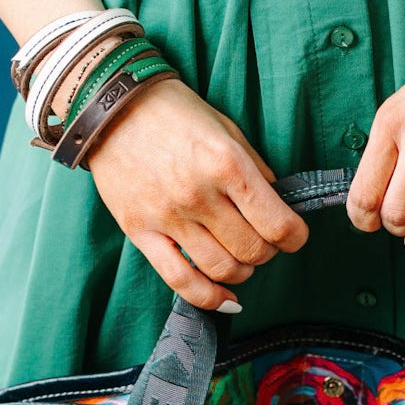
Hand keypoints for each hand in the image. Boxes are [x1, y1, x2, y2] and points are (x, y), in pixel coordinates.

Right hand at [85, 77, 309, 311]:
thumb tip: (277, 204)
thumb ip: (254, 169)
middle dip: (267, 253)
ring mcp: (168, 217)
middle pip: (252, 251)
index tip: (294, 236)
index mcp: (226, 163)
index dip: (295, 238)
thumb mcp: (225, 127)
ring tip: (241, 260)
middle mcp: (199, 194)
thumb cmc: (172, 112)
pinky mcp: (141, 232)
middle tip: (263, 242)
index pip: (277, 223)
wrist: (109, 105)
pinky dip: (210, 298)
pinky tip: (227, 300)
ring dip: (242, 273)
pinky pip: (181, 281)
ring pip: (222, 270)